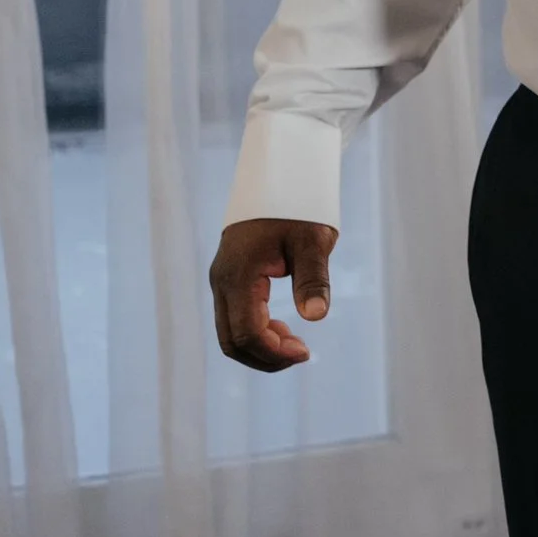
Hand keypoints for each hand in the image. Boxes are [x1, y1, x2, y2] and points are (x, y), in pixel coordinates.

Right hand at [209, 218, 337, 371]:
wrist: (278, 180)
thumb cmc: (298, 208)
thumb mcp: (312, 240)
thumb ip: (313, 278)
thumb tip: (316, 316)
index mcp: (238, 276)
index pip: (246, 332)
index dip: (273, 351)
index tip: (305, 353)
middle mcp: (222, 282)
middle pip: (231, 341)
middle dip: (265, 356)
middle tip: (302, 354)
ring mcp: (222, 282)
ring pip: (229, 333)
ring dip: (260, 347)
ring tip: (295, 344)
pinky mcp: (229, 281)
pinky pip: (234, 319)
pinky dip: (256, 333)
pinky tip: (282, 330)